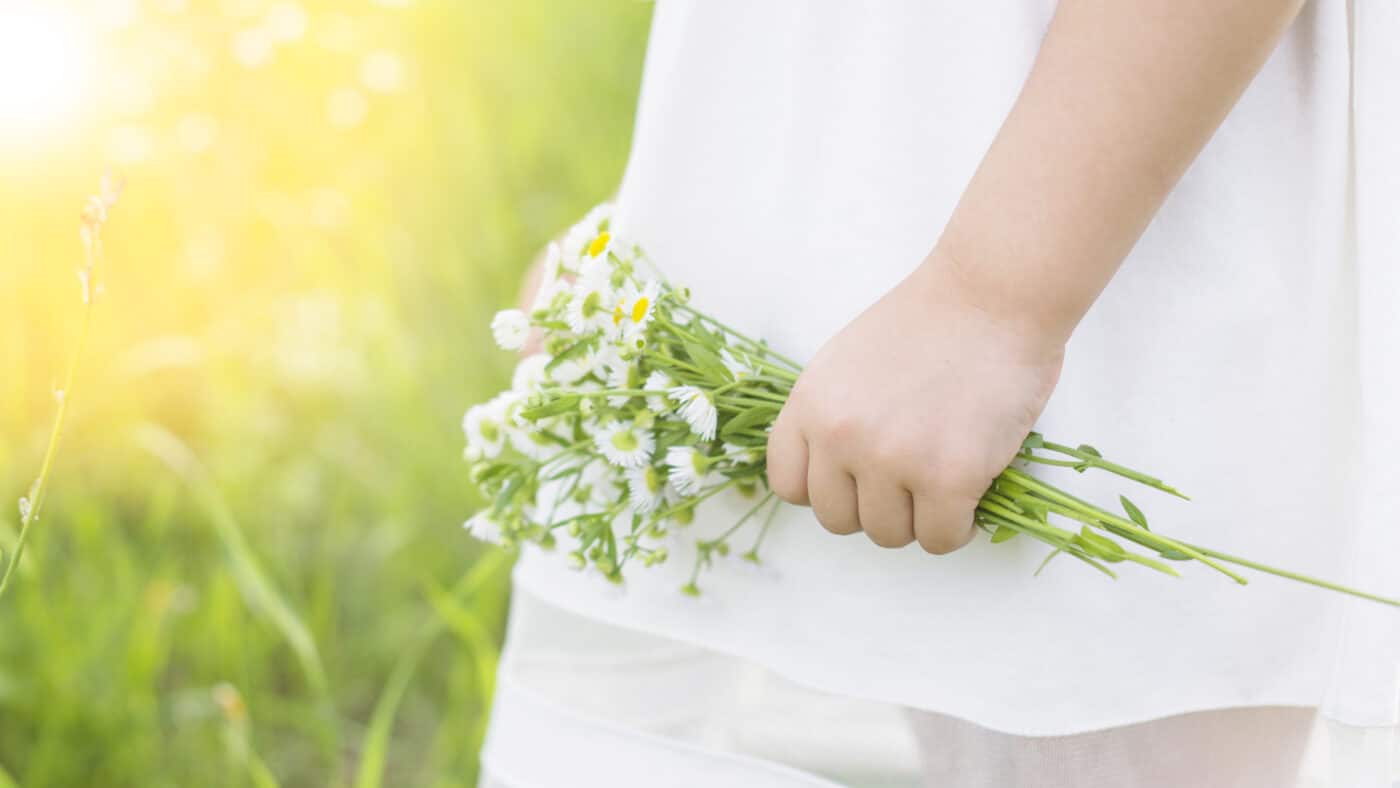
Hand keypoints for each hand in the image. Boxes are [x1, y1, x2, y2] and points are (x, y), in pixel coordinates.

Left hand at [766, 249, 1065, 553]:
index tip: (856, 480)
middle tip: (908, 482)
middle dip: (874, 507)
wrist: (992, 293)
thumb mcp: (847, 362)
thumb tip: (837, 478)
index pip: (789, 485)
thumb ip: (832, 416)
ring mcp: (892, 460)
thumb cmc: (930, 321)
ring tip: (942, 485)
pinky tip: (970, 497)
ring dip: (917, 519)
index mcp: (811, 405)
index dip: (826, 489)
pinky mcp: (948, 478)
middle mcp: (840, 436)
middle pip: (837, 519)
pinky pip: (940, 538)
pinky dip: (957, 527)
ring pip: (889, 535)